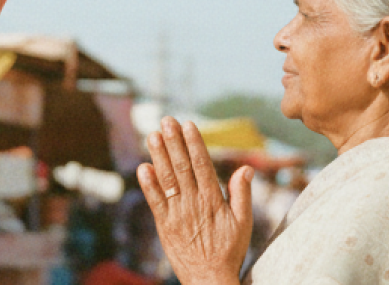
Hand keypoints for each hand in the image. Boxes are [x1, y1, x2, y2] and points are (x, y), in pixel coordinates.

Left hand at [138, 117, 253, 284]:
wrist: (210, 280)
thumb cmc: (228, 250)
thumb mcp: (243, 223)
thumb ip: (242, 194)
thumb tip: (246, 169)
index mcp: (213, 200)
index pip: (202, 165)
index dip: (194, 143)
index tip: (188, 124)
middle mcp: (194, 203)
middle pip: (182, 167)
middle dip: (174, 142)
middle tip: (166, 120)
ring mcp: (178, 214)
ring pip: (167, 180)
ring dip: (159, 156)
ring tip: (153, 135)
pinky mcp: (165, 225)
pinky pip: (155, 202)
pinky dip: (148, 185)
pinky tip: (143, 168)